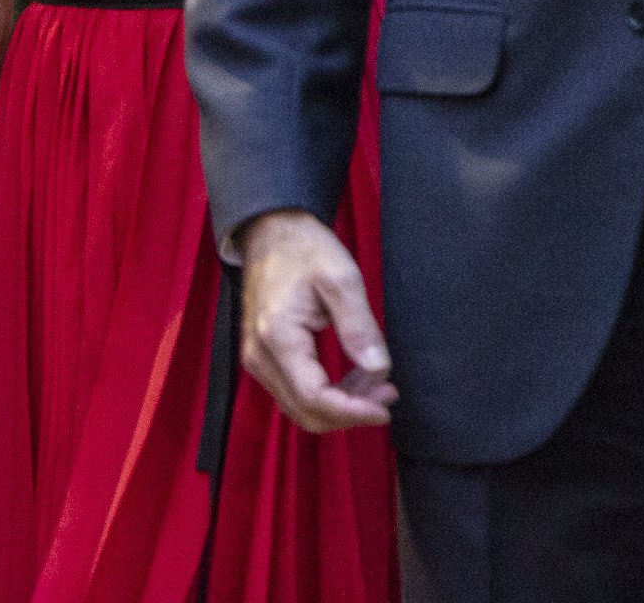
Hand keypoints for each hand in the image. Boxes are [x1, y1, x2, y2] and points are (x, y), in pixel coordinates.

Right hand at [236, 210, 396, 433]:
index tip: (385, 408)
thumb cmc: (304, 248)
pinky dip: (326, 396)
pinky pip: (294, 392)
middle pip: (305, 412)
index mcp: (278, 337)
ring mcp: (257, 358)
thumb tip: (378, 368)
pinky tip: (353, 380)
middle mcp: (260, 356)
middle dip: (350, 413)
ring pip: (299, 407)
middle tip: (387, 394)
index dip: (352, 412)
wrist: (271, 231)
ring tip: (376, 386)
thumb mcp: (341, 278)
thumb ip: (359, 326)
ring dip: (340, 407)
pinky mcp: (263, 357)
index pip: (314, 398)